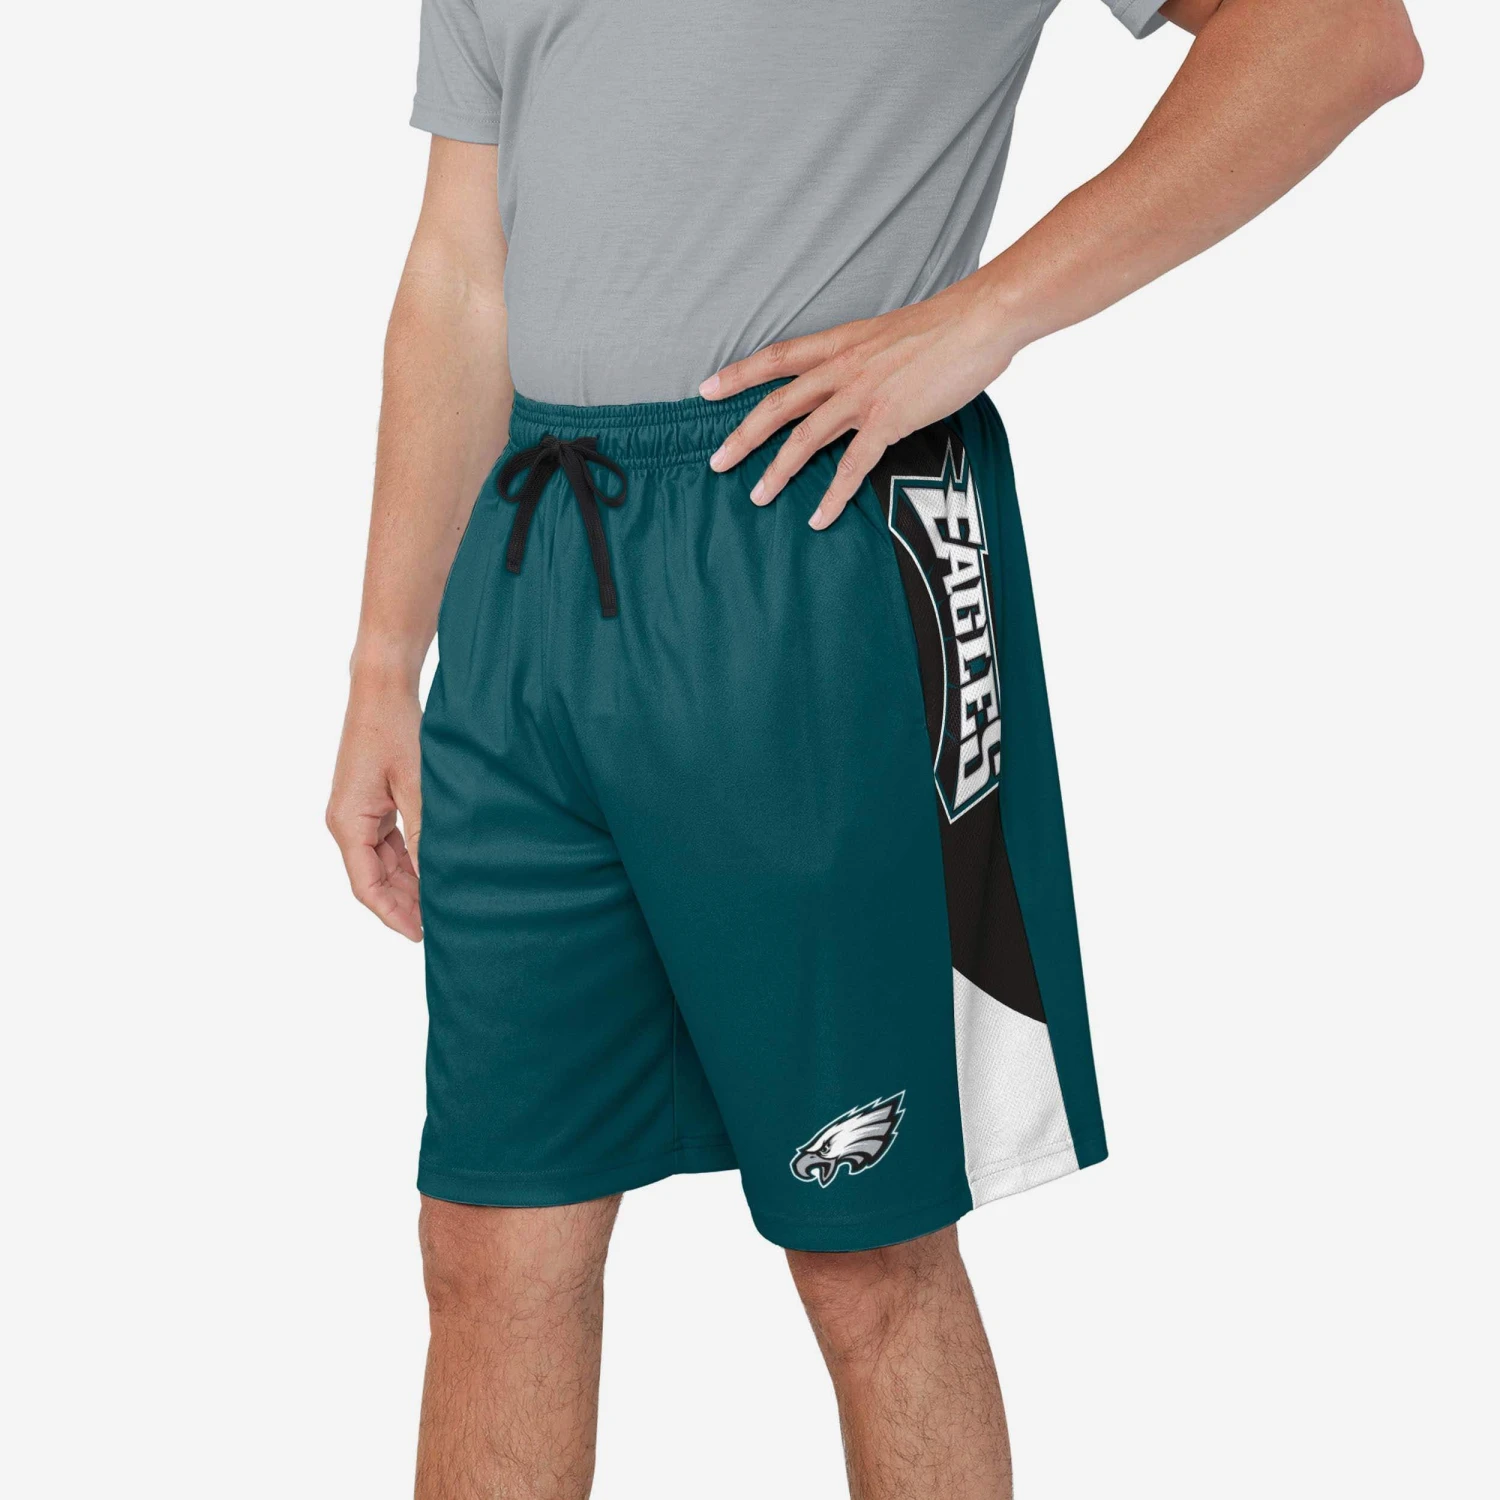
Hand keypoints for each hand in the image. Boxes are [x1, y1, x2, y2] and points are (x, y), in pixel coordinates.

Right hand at [327, 670, 423, 941]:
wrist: (383, 687)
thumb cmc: (395, 728)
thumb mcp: (416, 785)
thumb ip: (423, 833)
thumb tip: (436, 876)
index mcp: (348, 823)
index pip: (366, 886)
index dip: (394, 915)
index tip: (421, 935)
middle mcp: (347, 823)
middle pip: (375, 879)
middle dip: (406, 904)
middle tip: (444, 924)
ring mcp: (359, 813)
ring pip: (384, 864)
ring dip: (411, 883)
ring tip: (445, 902)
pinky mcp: (373, 803)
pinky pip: (390, 844)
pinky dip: (412, 860)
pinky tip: (437, 870)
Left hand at [700, 278, 1016, 528]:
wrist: (980, 319)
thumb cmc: (944, 326)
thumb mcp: (889, 334)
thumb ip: (865, 358)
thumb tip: (856, 378)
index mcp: (841, 343)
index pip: (777, 358)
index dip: (738, 374)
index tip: (705, 390)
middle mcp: (843, 368)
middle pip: (777, 404)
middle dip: (742, 435)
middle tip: (715, 461)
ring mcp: (864, 394)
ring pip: (805, 437)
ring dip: (777, 471)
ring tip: (756, 496)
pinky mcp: (889, 419)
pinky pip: (852, 466)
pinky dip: (833, 495)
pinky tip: (819, 519)